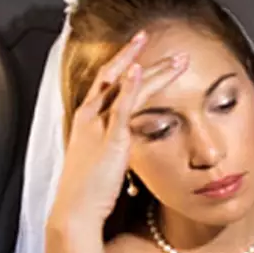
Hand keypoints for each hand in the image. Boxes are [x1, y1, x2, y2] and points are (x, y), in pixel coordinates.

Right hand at [48, 31, 187, 233]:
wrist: (76, 209)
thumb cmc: (91, 190)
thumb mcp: (105, 160)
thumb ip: (118, 144)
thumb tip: (133, 141)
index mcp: (88, 120)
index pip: (109, 82)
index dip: (127, 63)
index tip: (145, 50)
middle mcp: (90, 116)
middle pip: (117, 76)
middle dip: (141, 57)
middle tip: (166, 43)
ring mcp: (99, 125)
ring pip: (127, 86)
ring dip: (153, 70)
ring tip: (177, 59)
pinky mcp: (110, 138)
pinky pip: (121, 106)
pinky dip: (131, 86)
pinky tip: (141, 70)